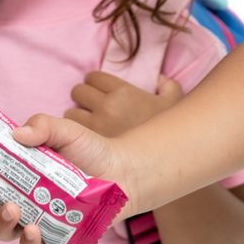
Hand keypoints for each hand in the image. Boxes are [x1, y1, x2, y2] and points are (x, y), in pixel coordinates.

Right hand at [0, 114, 136, 243]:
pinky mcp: (52, 236)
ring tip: (12, 208)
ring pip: (1, 228)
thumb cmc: (90, 150)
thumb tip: (17, 132)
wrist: (123, 173)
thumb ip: (42, 126)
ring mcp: (31, 218)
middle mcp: (16, 196)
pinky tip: (32, 230)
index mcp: (11, 170)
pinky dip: (27, 241)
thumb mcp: (66, 130)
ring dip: (0, 221)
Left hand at [64, 71, 182, 136]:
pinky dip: (75, 134)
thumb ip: (168, 86)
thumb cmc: (165, 135)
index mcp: (124, 92)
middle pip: (78, 92)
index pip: (94, 77)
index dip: (94, 83)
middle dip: (83, 98)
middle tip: (89, 107)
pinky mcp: (87, 145)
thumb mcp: (172, 105)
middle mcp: (107, 106)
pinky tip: (83, 139)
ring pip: (71, 112)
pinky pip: (71, 132)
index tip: (96, 90)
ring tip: (86, 124)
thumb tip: (160, 79)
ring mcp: (95, 126)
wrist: (158, 166)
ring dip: (77, 116)